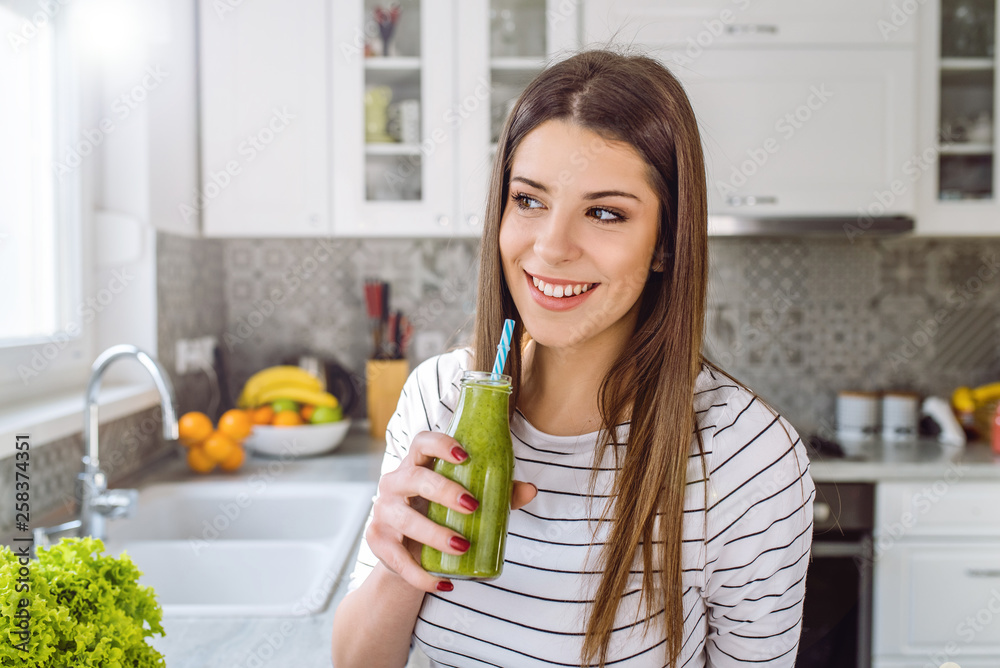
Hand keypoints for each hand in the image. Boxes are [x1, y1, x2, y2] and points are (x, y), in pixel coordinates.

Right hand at [366, 431, 535, 592]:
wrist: (408, 555)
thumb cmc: (440, 516)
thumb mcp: (465, 503)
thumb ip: (497, 494)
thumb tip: (530, 490)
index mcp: (416, 465)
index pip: (421, 442)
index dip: (440, 444)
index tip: (464, 455)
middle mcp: (394, 483)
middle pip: (414, 477)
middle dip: (444, 490)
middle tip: (472, 506)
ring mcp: (382, 512)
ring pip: (405, 519)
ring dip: (435, 534)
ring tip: (463, 546)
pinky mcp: (377, 541)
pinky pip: (398, 559)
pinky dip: (421, 575)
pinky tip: (443, 583)